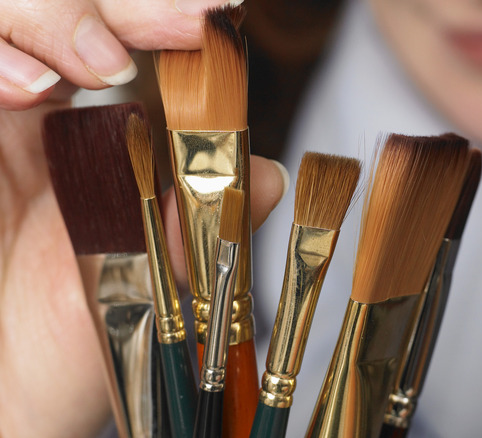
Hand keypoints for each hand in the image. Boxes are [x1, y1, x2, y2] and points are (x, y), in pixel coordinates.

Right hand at [0, 1, 287, 435]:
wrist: (18, 387)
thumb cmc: (88, 334)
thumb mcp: (162, 280)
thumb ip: (207, 224)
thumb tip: (269, 176)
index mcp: (112, 131)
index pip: (137, 42)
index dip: (167, 17)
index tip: (218, 12)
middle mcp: (50, 110)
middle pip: (72, 10)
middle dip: (125, 5)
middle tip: (183, 19)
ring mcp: (0, 117)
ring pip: (10, 14)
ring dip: (57, 19)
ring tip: (102, 63)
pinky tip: (30, 89)